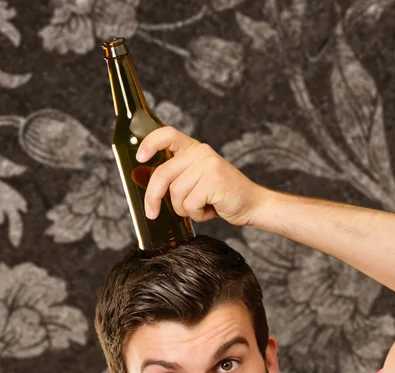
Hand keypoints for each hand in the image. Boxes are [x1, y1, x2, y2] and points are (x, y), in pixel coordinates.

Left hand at [136, 126, 260, 226]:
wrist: (252, 204)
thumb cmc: (223, 196)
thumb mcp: (198, 180)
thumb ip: (178, 177)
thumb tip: (150, 189)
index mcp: (195, 149)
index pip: (168, 134)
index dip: (150, 143)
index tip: (140, 158)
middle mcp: (201, 153)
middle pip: (163, 174)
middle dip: (153, 197)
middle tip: (151, 213)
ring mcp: (208, 166)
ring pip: (176, 194)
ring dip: (185, 209)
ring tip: (202, 207)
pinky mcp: (213, 182)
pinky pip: (189, 205)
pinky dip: (197, 215)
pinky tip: (211, 210)